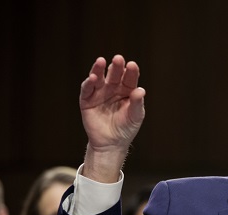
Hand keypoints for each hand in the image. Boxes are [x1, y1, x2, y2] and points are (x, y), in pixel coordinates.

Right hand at [79, 55, 145, 181]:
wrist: (111, 143)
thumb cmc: (126, 128)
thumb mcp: (135, 116)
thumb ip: (137, 103)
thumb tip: (141, 90)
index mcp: (127, 91)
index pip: (130, 78)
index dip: (131, 72)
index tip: (132, 65)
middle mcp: (113, 88)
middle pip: (114, 74)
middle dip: (116, 66)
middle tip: (118, 58)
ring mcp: (99, 93)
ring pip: (99, 78)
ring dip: (99, 69)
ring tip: (101, 61)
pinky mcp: (87, 99)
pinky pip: (87, 89)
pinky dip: (89, 83)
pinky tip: (93, 78)